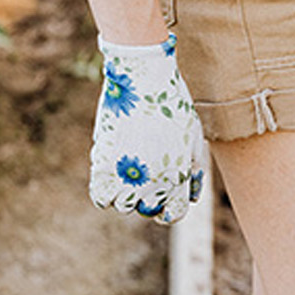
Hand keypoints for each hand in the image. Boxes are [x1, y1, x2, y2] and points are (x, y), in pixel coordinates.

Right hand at [88, 33, 206, 223]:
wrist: (143, 79)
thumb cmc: (172, 105)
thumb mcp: (193, 137)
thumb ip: (193, 170)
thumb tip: (192, 195)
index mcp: (178, 176)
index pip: (173, 214)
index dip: (171, 209)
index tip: (166, 198)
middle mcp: (153, 182)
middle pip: (148, 210)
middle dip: (150, 199)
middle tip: (148, 177)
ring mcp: (126, 175)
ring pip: (123, 205)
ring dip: (126, 194)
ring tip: (131, 170)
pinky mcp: (103, 163)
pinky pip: (100, 197)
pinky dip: (105, 192)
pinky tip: (112, 176)